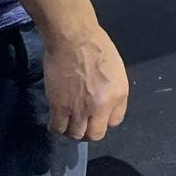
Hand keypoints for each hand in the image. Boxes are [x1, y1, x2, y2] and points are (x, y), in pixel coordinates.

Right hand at [43, 23, 128, 141]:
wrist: (74, 40)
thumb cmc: (98, 48)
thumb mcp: (116, 71)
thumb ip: (113, 91)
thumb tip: (105, 106)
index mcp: (118, 95)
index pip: (115, 122)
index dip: (105, 120)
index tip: (98, 116)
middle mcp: (100, 107)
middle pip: (95, 134)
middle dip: (89, 131)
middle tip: (82, 123)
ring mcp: (79, 109)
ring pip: (75, 135)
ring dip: (72, 131)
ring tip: (69, 122)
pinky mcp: (59, 107)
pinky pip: (57, 128)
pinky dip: (56, 127)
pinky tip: (57, 120)